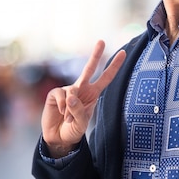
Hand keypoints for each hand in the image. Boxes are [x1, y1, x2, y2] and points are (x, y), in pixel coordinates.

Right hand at [41, 40, 125, 157]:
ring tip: (68, 117)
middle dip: (95, 55)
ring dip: (70, 108)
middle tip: (101, 41)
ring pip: (72, 91)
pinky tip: (60, 113)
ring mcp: (68, 90)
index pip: (106, 78)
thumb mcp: (81, 122)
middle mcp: (81, 88)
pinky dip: (61, 106)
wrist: (59, 138)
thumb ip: (78, 110)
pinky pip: (60, 96)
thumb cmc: (74, 129)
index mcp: (93, 94)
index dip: (114, 66)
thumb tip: (71, 96)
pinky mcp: (55, 94)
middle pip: (89, 68)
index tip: (123, 53)